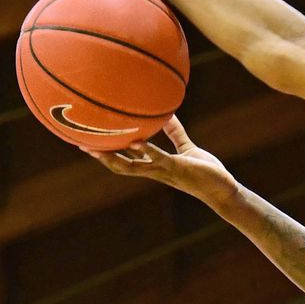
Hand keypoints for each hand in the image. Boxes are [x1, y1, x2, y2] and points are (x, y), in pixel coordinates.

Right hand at [83, 118, 233, 201]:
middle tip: (80, 144)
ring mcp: (165, 171)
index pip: (125, 161)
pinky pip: (158, 158)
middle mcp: (156, 171)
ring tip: (96, 146)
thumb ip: (175, 133)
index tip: (88, 142)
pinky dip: (147, 150)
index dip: (106, 153)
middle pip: (121, 166)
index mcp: (155, 167)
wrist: (224, 190)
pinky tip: (135, 142)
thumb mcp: (186, 149)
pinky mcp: (178, 168)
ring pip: (133, 167)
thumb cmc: (205, 171)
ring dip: (115, 157)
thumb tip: (166, 113)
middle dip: (101, 157)